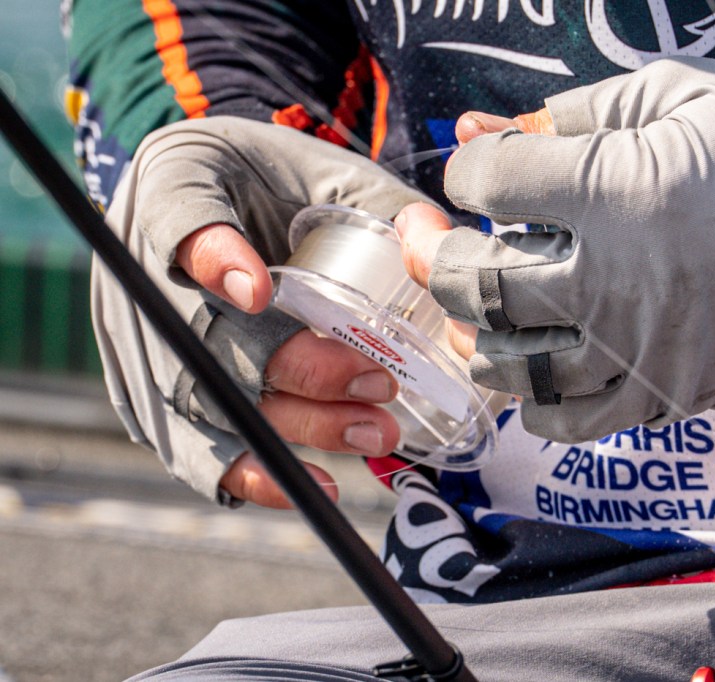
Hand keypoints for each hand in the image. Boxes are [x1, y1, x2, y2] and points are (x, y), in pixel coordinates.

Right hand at [95, 116, 427, 505]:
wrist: (222, 199)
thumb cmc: (268, 177)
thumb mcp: (312, 162)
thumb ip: (365, 196)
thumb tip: (427, 238)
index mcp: (172, 193)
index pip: (175, 221)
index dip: (212, 259)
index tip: (259, 291)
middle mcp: (149, 275)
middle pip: (211, 340)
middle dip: (301, 367)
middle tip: (376, 378)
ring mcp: (152, 344)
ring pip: (215, 401)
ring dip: (298, 423)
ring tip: (375, 431)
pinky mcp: (167, 395)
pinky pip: (196, 449)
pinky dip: (254, 475)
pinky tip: (317, 483)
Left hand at [407, 58, 714, 442]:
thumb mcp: (682, 94)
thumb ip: (572, 114)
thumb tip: (480, 133)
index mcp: (623, 191)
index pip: (491, 184)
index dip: (473, 169)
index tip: (489, 168)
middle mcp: (622, 282)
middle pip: (478, 282)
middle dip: (440, 254)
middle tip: (441, 236)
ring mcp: (644, 352)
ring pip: (512, 365)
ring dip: (478, 330)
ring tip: (484, 303)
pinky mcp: (672, 395)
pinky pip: (573, 422)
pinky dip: (535, 399)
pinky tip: (536, 366)